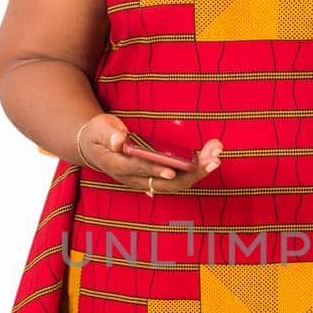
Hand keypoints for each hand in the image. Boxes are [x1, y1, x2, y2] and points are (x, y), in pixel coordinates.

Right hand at [79, 114, 222, 191]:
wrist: (95, 148)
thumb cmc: (98, 134)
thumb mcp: (99, 129)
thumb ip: (108, 135)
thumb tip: (119, 140)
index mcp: (120, 167)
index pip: (141, 170)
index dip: (156, 170)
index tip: (173, 169)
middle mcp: (137, 179)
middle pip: (168, 182)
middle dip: (192, 172)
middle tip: (214, 159)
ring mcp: (148, 181)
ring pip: (178, 182)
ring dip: (200, 170)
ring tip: (217, 153)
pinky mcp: (157, 177)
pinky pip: (180, 177)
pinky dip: (196, 167)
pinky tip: (210, 155)